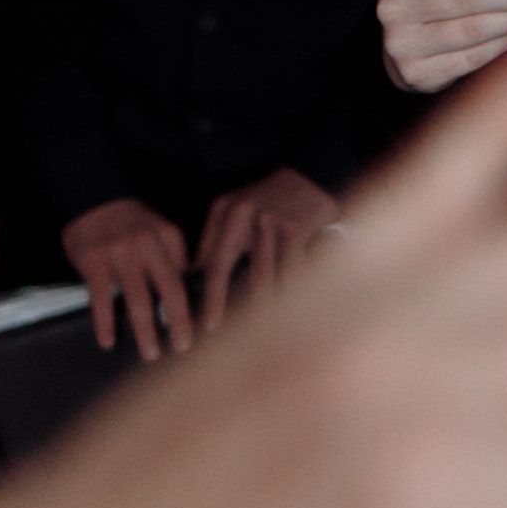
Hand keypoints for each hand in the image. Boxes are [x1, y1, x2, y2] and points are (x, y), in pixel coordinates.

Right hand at [62, 196, 195, 361]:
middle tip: (184, 348)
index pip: (186, 277)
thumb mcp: (159, 229)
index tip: (203, 329)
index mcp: (168, 238)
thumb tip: (190, 290)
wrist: (92, 197)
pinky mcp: (94, 263)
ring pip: (138, 301)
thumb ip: (173, 256)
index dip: (195, 304)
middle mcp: (148, 246)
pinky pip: (101, 299)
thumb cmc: (129, 222)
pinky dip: (105, 323)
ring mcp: (120, 255)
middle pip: (170, 292)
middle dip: (180, 323)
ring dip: (145, 331)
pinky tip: (108, 342)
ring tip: (151, 353)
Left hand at [191, 166, 345, 326]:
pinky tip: (293, 308)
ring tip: (261, 330)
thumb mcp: (236, 208)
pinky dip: (291, 290)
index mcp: (225, 212)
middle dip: (224, 306)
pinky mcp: (295, 228)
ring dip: (262, 305)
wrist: (311, 173)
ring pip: (264, 276)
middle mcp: (244, 215)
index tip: (204, 324)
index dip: (208, 296)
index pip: (212, 262)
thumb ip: (215, 238)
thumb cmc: (270, 199)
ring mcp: (270, 221)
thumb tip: (195, 276)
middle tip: (220, 334)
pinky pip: (292, 269)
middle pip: (229, 271)